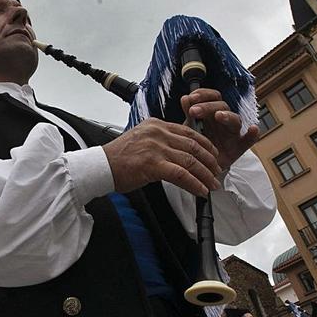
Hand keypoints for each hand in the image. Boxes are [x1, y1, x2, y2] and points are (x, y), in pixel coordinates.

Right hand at [101, 118, 221, 196]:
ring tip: (213, 184)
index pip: (188, 132)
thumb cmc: (117, 159)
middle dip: (209, 160)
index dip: (205, 144)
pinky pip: (181, 174)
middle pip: (193, 145)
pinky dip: (194, 184)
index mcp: (156, 125)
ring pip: (190, 160)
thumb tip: (177, 154)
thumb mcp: (141, 141)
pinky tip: (201, 191)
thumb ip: (158, 142)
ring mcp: (156, 148)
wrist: (100, 167)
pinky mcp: (153, 164)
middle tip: (217, 171)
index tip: (213, 154)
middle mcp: (157, 133)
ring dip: (205, 174)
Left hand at [180, 88, 259, 171]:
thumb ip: (189, 114)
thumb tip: (184, 98)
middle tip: (193, 111)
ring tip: (218, 116)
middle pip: (222, 106)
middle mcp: (224, 120)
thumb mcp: (190, 128)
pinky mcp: (239, 146)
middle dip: (207, 106)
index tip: (190, 98)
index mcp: (212, 112)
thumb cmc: (197, 143)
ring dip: (227, 116)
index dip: (203, 94)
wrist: (200, 166)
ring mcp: (233, 132)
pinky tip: (253, 129)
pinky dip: (253, 134)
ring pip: (235, 120)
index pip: (212, 97)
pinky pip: (250, 139)